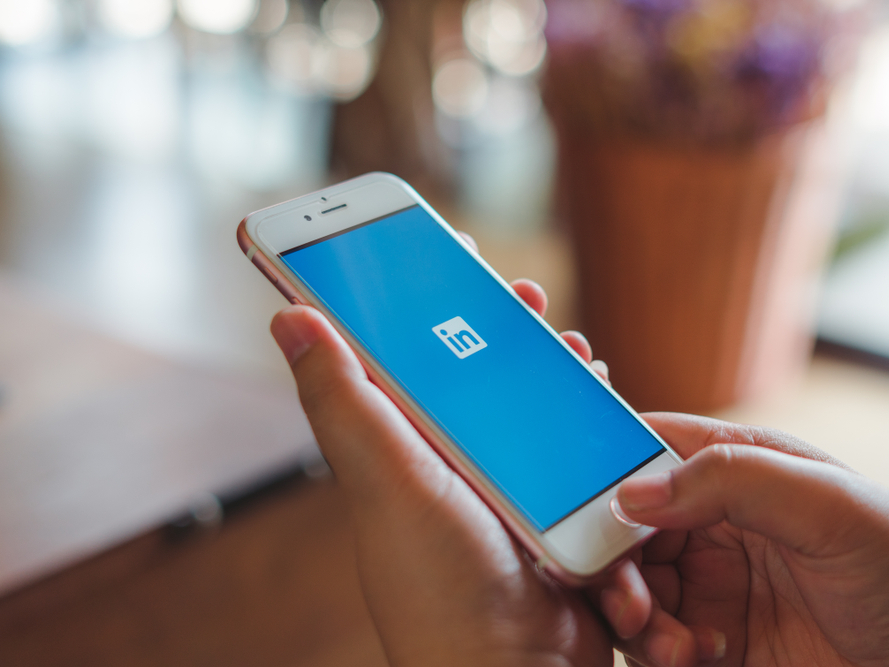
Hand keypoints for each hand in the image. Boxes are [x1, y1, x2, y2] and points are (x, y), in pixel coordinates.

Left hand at [270, 240, 654, 666]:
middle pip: (466, 374)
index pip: (394, 357)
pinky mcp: (552, 509)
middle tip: (515, 291)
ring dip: (545, 368)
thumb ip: (346, 402)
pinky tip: (593, 396)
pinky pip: (570, 448)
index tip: (427, 249)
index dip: (406, 301)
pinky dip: (583, 418)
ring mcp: (502, 487)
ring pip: (524, 406)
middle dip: (492, 325)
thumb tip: (287, 316)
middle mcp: (446, 465)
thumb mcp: (389, 485)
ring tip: (562, 342)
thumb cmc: (443, 591)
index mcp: (398, 450)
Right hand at [602, 413, 888, 665]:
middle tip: (625, 594)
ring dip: (632, 613)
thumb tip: (634, 490)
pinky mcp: (710, 641)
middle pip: (620, 526)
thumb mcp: (832, 508)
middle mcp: (713, 522)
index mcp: (737, 468)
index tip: (573, 504)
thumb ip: (734, 480)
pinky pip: (650, 641)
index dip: (601, 469)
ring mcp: (710, 584)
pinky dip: (655, 650)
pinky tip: (699, 654)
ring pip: (627, 587)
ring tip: (671, 640)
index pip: (645, 450)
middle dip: (608, 558)